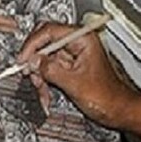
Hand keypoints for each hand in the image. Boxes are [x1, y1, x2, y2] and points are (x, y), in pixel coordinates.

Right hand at [19, 22, 136, 124]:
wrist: (117, 110)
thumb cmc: (107, 97)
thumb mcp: (74, 83)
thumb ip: (51, 69)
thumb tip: (33, 61)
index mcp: (83, 39)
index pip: (50, 31)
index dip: (32, 45)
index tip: (23, 59)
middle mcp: (78, 43)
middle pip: (45, 42)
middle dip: (34, 60)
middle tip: (28, 73)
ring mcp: (72, 55)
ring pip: (44, 58)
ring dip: (39, 75)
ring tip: (41, 89)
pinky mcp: (69, 67)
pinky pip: (49, 69)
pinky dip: (44, 81)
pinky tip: (46, 93)